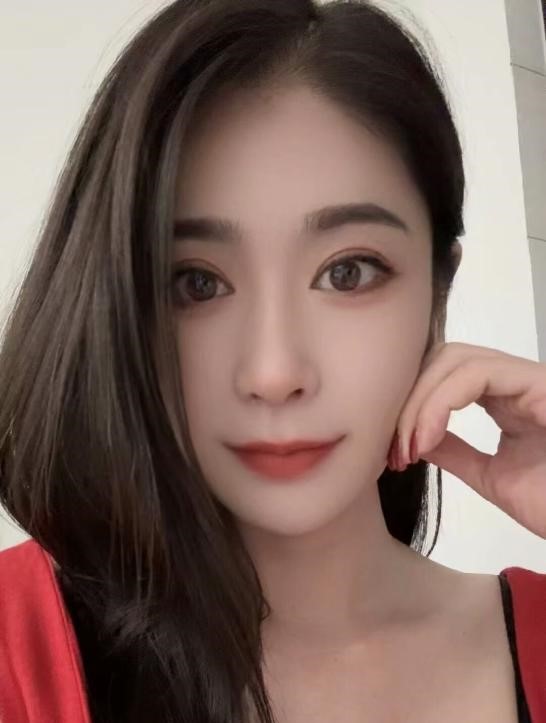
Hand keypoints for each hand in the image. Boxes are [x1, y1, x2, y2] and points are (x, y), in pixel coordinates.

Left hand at [388, 342, 545, 538]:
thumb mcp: (493, 476)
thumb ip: (456, 451)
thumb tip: (414, 436)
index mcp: (508, 397)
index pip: (443, 375)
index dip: (410, 405)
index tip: (393, 453)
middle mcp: (518, 380)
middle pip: (444, 358)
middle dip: (408, 400)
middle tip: (394, 450)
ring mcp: (532, 378)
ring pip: (456, 359)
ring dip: (419, 402)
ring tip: (409, 448)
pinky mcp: (542, 384)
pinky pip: (478, 373)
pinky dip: (440, 403)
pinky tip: (427, 439)